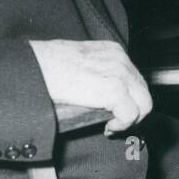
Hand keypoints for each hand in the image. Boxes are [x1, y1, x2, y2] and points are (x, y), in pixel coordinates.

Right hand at [28, 39, 152, 136]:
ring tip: (112, 126)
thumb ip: (96, 73)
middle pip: (143, 92)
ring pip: (144, 104)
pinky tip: (108, 128)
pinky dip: (122, 125)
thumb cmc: (45, 65)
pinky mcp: (114, 89)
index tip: (115, 112)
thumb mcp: (78, 62)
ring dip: (130, 120)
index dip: (129, 99)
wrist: (34, 66)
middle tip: (115, 123)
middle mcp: (121, 59)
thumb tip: (100, 93)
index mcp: (113, 51)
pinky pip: (132, 114)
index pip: (135, 79)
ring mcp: (120, 73)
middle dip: (133, 111)